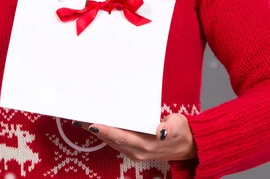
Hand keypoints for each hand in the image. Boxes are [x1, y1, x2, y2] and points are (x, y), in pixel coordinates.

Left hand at [72, 113, 197, 161]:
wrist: (188, 145)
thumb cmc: (182, 132)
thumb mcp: (177, 126)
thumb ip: (168, 128)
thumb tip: (161, 131)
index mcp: (147, 145)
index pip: (121, 136)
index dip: (107, 130)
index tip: (93, 124)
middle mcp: (138, 151)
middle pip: (112, 139)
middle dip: (96, 129)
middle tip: (81, 118)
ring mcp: (135, 152)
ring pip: (111, 141)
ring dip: (98, 132)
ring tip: (85, 120)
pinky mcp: (134, 150)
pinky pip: (116, 142)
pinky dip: (106, 134)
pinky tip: (99, 127)